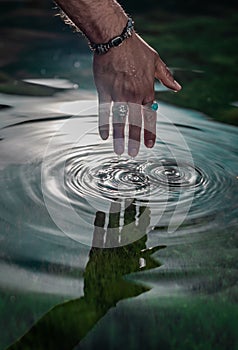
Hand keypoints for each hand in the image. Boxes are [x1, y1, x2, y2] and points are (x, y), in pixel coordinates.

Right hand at [93, 33, 180, 156]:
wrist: (115, 38)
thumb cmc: (136, 49)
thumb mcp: (156, 61)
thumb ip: (166, 77)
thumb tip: (177, 88)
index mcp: (147, 90)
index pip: (150, 116)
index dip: (150, 132)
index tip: (149, 145)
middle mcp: (134, 95)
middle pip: (135, 123)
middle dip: (134, 140)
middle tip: (133, 154)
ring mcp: (118, 95)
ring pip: (120, 121)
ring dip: (120, 138)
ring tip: (119, 151)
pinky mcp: (104, 91)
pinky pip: (104, 111)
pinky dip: (104, 124)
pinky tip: (104, 136)